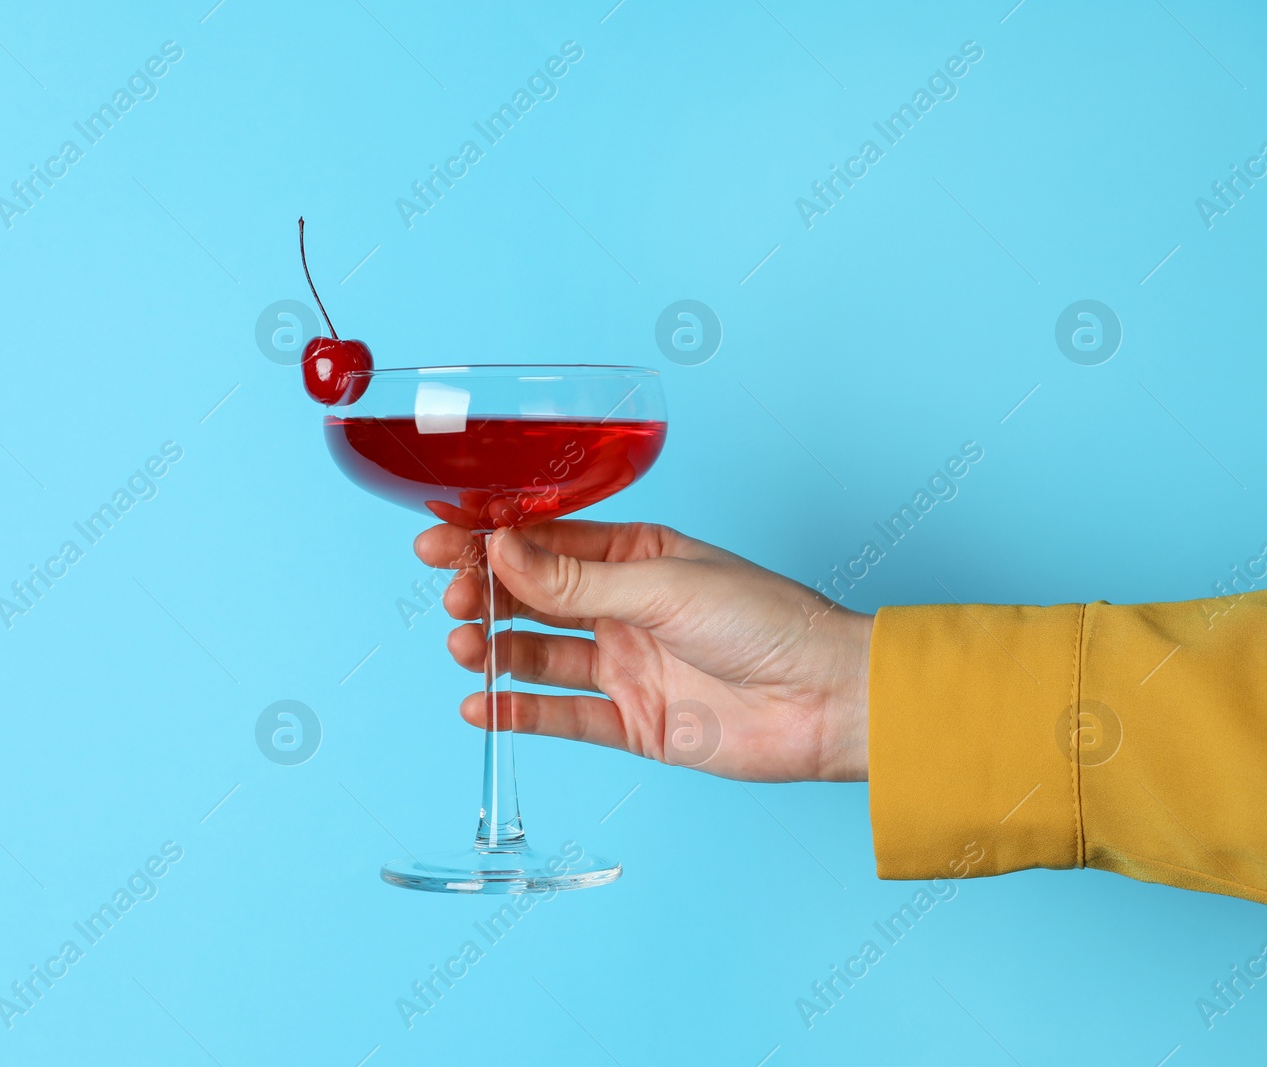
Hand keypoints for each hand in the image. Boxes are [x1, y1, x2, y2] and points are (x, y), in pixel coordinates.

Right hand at [414, 520, 871, 781]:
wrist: (825, 701)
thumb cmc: (766, 622)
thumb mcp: (663, 586)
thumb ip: (576, 578)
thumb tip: (501, 549)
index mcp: (636, 555)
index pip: (546, 543)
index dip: (490, 543)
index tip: (441, 542)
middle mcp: (625, 608)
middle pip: (533, 598)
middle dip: (485, 595)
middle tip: (452, 598)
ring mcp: (626, 665)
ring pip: (539, 655)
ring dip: (495, 651)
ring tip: (463, 647)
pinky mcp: (632, 722)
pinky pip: (562, 715)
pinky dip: (519, 712)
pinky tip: (480, 706)